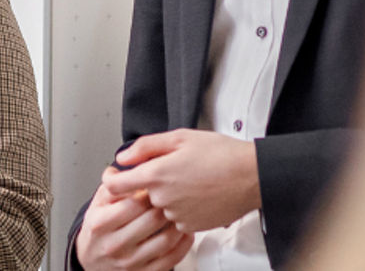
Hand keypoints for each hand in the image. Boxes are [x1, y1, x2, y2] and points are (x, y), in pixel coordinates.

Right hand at [76, 169, 193, 270]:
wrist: (91, 261)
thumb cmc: (97, 230)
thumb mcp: (97, 204)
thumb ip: (113, 184)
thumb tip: (129, 164)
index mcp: (101, 222)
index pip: (134, 203)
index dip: (151, 190)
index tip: (157, 183)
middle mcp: (115, 244)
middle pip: (152, 220)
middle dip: (167, 204)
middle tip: (173, 194)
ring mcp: (131, 261)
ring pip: (166, 239)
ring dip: (178, 223)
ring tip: (180, 211)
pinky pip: (172, 258)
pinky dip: (183, 243)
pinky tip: (183, 231)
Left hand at [102, 129, 260, 232]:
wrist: (252, 176)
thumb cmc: (221, 154)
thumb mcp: (179, 137)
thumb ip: (145, 147)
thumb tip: (124, 157)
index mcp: (156, 175)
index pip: (115, 185)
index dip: (112, 178)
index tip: (115, 175)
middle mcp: (163, 199)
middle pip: (139, 195)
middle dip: (147, 184)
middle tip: (169, 169)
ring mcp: (177, 215)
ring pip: (158, 207)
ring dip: (165, 196)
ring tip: (188, 180)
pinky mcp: (191, 226)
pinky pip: (175, 217)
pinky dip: (180, 207)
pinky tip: (195, 193)